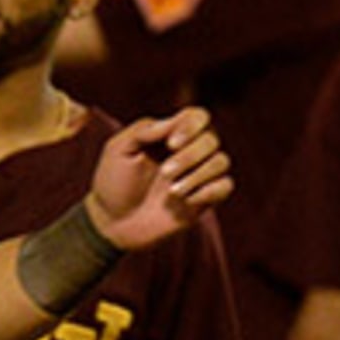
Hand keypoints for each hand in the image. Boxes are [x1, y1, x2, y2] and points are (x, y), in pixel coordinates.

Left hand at [85, 107, 230, 250]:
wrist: (113, 222)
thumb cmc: (113, 182)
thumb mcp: (118, 150)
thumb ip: (144, 131)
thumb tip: (174, 121)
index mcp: (169, 135)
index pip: (198, 116)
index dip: (192, 126)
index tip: (171, 143)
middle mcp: (189, 151)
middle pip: (211, 139)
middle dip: (190, 156)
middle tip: (164, 173)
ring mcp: (199, 174)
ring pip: (221, 161)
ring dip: (198, 175)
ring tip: (171, 191)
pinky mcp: (205, 197)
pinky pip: (225, 186)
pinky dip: (209, 191)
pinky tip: (185, 200)